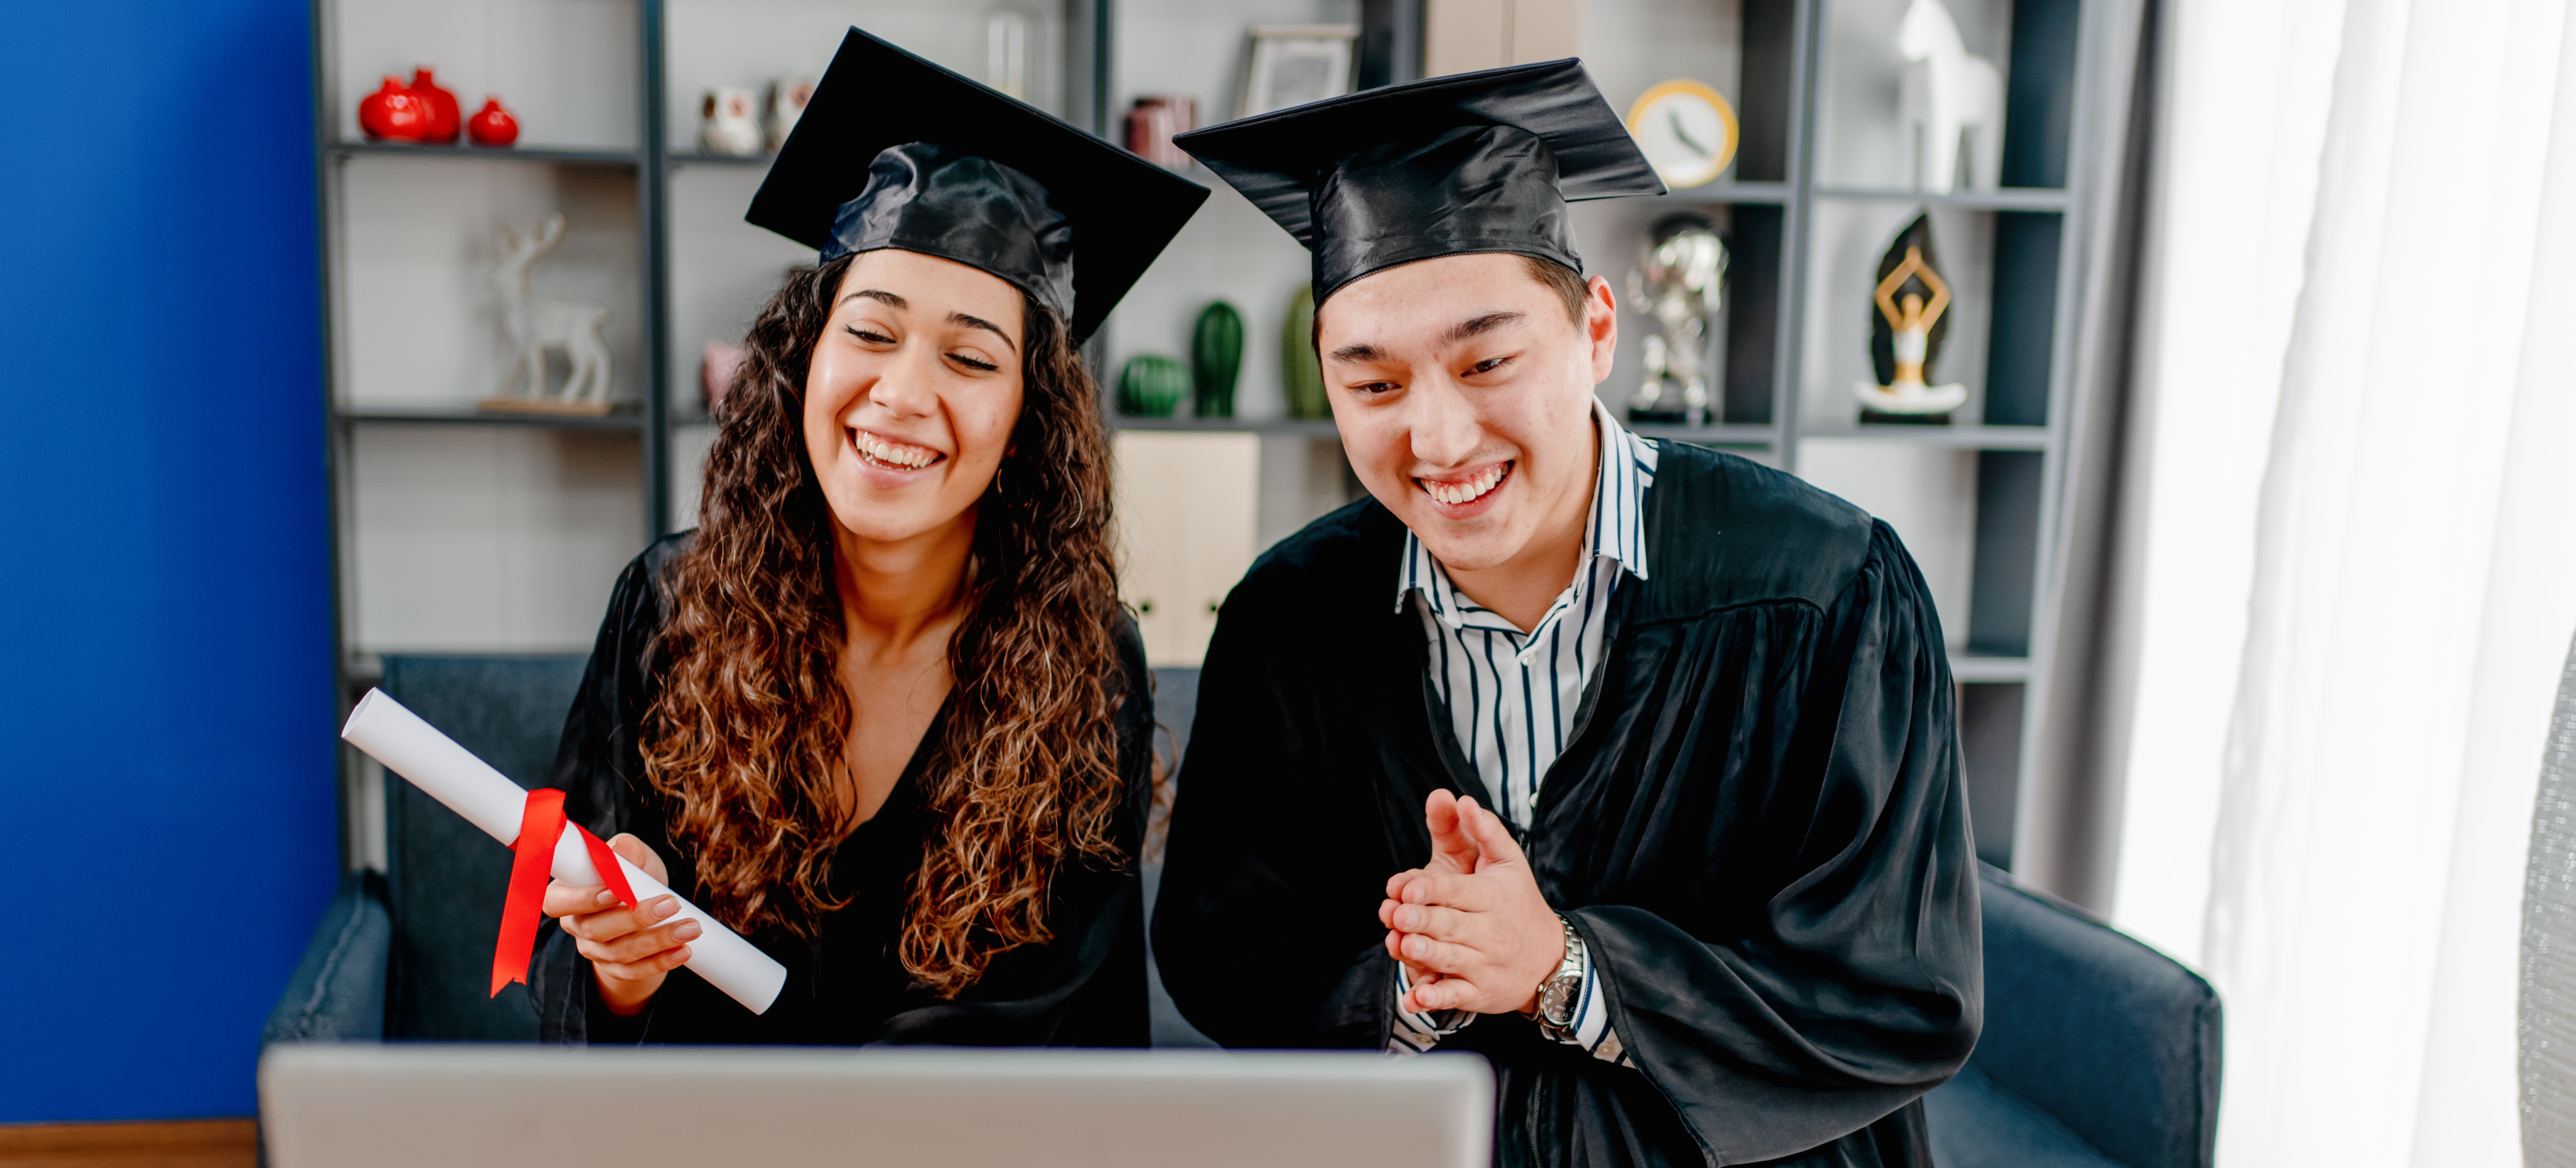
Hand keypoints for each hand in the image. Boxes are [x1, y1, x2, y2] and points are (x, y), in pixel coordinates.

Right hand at [541, 833, 691, 1015]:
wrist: (648, 913)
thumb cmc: (636, 879)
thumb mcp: (636, 861)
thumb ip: (628, 851)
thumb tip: (621, 847)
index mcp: (567, 894)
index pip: (557, 901)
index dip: (583, 899)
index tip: (616, 891)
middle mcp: (576, 925)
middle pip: (596, 929)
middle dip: (635, 918)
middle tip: (672, 904)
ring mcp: (593, 951)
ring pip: (620, 952)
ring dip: (657, 940)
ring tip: (690, 927)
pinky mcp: (614, 969)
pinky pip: (634, 971)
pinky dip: (660, 962)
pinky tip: (683, 951)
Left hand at [1376, 791, 1565, 1015]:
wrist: (1550, 959)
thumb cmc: (1519, 903)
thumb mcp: (1509, 862)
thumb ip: (1485, 830)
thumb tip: (1462, 799)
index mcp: (1493, 897)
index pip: (1459, 891)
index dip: (1433, 889)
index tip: (1408, 887)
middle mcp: (1490, 932)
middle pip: (1451, 925)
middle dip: (1423, 920)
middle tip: (1398, 914)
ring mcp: (1485, 965)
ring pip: (1451, 960)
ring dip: (1426, 955)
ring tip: (1404, 946)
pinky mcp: (1479, 993)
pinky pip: (1455, 997)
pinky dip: (1435, 999)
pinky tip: (1415, 998)